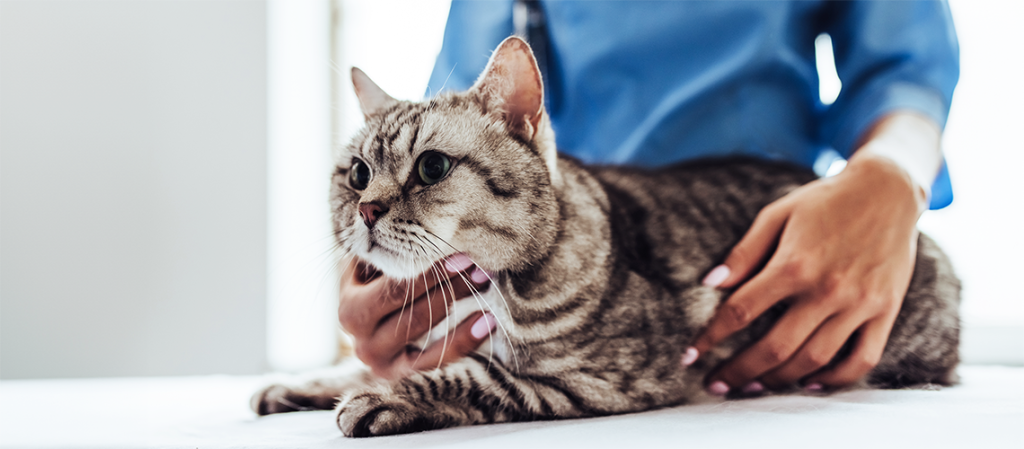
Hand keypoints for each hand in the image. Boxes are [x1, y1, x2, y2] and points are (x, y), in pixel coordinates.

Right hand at [337, 254, 494, 379]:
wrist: (363, 322)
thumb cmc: (370, 284)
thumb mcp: (367, 266)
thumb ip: (380, 249)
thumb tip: (393, 215)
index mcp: (350, 311)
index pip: (395, 290)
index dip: (430, 273)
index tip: (461, 255)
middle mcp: (362, 342)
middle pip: (413, 313)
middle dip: (450, 287)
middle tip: (479, 267)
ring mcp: (382, 362)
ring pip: (427, 334)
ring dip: (461, 308)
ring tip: (485, 285)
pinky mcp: (403, 375)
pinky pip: (438, 360)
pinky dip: (465, 340)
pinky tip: (488, 322)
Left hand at [686, 148, 928, 394]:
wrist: (889, 189)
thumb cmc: (825, 201)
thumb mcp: (777, 215)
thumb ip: (743, 253)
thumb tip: (709, 284)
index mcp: (794, 264)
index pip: (741, 312)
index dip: (711, 337)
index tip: (689, 356)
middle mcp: (827, 289)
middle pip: (775, 348)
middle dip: (739, 371)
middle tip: (716, 384)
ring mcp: (859, 304)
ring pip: (814, 360)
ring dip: (778, 381)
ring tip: (752, 387)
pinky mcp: (885, 311)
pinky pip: (861, 359)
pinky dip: (835, 379)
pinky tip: (808, 383)